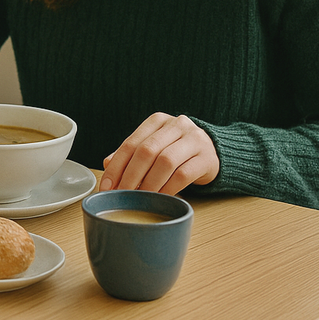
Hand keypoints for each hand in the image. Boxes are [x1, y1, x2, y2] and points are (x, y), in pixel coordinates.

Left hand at [100, 112, 218, 194]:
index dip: (116, 166)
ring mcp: (194, 139)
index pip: (131, 143)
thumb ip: (132, 153)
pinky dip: (168, 189)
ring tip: (140, 199)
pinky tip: (160, 198)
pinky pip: (183, 175)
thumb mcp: (154, 146)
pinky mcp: (207, 157)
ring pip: (165, 162)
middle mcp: (176, 125)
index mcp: (157, 121)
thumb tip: (106, 163)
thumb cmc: (176, 150)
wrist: (212, 151)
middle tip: (122, 195)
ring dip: (149, 184)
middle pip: (147, 151)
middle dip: (131, 176)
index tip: (107, 186)